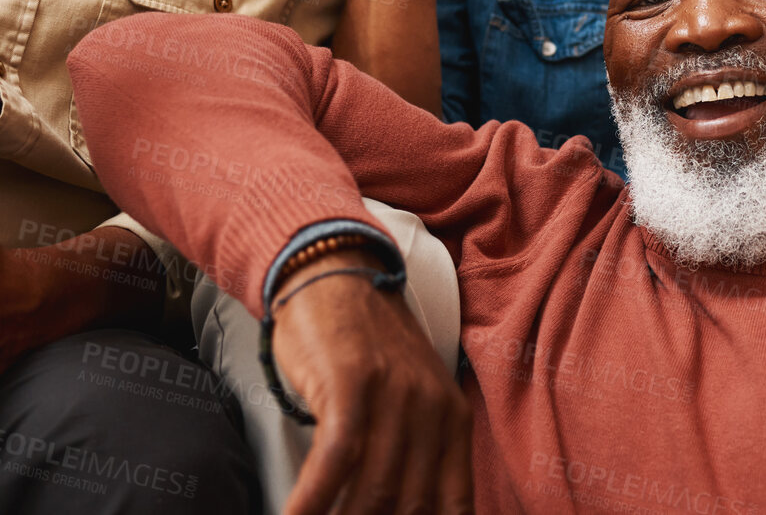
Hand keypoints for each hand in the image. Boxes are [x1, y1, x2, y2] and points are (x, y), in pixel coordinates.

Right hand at [271, 251, 472, 514]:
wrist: (335, 274)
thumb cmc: (363, 349)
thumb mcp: (408, 400)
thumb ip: (414, 454)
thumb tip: (404, 508)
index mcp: (453, 420)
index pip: (454, 506)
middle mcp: (432, 410)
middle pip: (411, 507)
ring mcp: (394, 396)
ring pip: (374, 491)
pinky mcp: (352, 385)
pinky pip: (335, 462)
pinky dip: (311, 501)